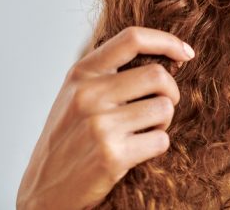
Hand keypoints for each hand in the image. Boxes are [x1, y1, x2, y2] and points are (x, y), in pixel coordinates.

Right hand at [16, 27, 195, 209]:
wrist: (43, 190)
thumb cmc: (67, 139)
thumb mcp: (76, 94)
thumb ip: (109, 73)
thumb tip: (166, 57)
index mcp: (81, 73)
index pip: (132, 38)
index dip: (167, 41)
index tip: (186, 53)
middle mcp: (88, 94)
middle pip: (158, 76)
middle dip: (170, 92)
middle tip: (159, 107)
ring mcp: (100, 125)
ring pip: (164, 108)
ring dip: (163, 122)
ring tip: (142, 131)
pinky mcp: (112, 155)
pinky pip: (161, 140)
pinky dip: (157, 145)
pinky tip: (137, 151)